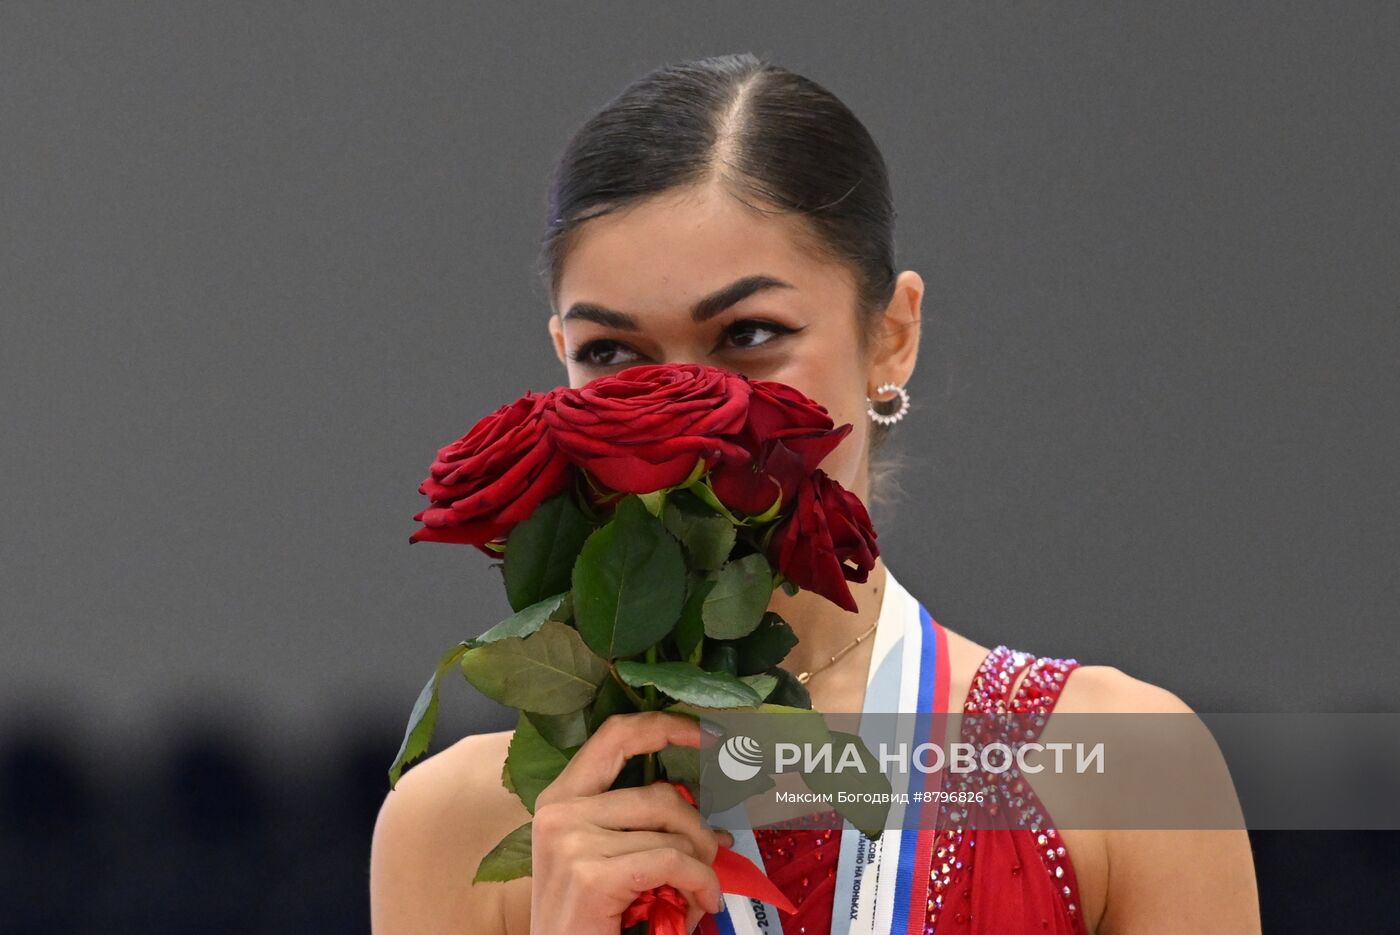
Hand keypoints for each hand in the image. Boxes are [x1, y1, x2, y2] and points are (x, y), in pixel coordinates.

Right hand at [529, 711, 734, 934]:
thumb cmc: (590, 921)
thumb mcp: (607, 860)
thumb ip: (643, 826)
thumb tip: (713, 815)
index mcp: (559, 799)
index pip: (615, 736)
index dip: (666, 725)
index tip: (707, 731)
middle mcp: (559, 813)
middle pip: (660, 793)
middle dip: (700, 827)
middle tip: (717, 854)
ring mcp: (571, 841)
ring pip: (672, 832)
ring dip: (701, 865)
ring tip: (700, 893)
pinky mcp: (592, 874)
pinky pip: (674, 862)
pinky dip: (701, 883)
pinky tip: (704, 904)